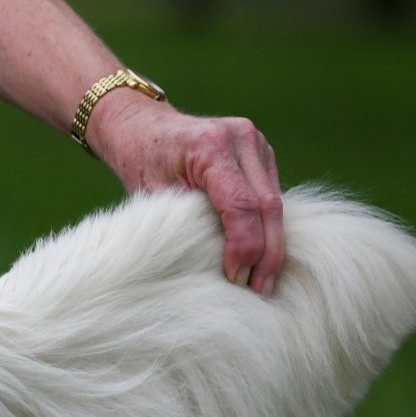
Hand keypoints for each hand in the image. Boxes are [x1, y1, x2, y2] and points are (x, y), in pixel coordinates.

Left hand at [84, 92, 284, 292]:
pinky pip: (270, 195)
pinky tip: (262, 256)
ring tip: (264, 281)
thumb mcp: (153, 194)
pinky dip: (266, 226)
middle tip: (261, 289)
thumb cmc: (141, 161)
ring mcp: (256, 143)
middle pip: (267, 206)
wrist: (140, 126)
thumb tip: (214, 269)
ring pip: (275, 202)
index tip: (236, 277)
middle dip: (267, 253)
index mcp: (211, 146)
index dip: (244, 246)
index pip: (241, 205)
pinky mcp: (261, 153)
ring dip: (272, 244)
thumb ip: (185, 223)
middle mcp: (242, 139)